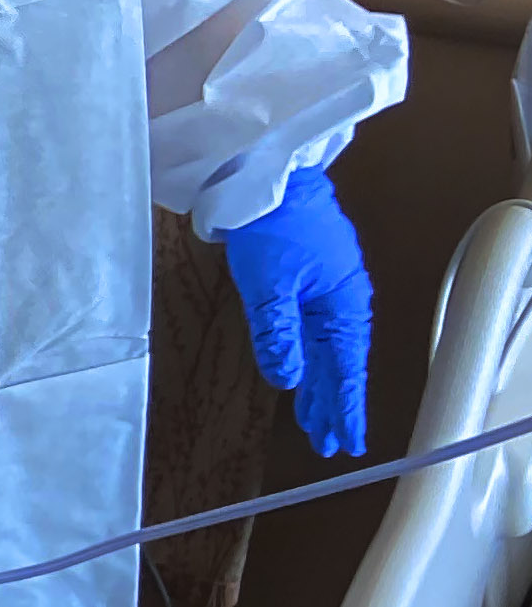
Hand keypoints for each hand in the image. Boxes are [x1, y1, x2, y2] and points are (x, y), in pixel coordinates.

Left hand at [223, 166, 371, 457]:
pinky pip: (313, 323)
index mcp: (343, 305)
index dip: (344, 408)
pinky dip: (308, 350)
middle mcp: (342, 298)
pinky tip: (302, 366)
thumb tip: (288, 380)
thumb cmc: (271, 222)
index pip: (345, 370)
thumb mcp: (268, 284)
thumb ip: (278, 334)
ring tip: (311, 417)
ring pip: (325, 344)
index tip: (345, 442)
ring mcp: (327, 283)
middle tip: (326, 441)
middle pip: (338, 362)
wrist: (266, 169)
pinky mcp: (309, 270)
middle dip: (331, 402)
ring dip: (319, 380)